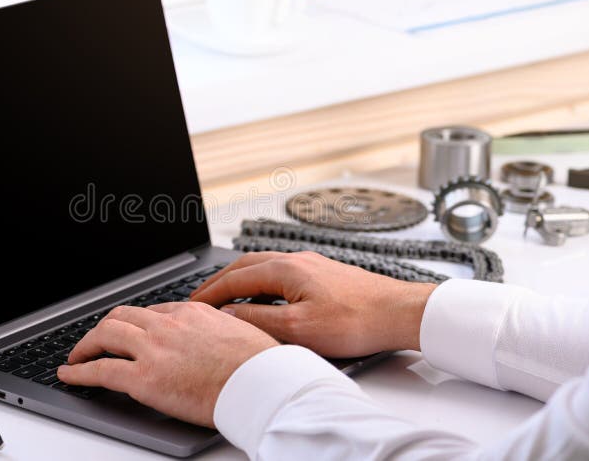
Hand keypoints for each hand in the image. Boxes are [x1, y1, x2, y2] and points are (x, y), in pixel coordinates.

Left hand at [57, 302, 277, 426]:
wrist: (262, 384)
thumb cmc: (261, 366)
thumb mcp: (243, 333)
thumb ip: (223, 329)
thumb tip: (224, 331)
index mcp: (193, 312)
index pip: (153, 311)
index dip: (136, 322)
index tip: (131, 329)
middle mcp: (169, 324)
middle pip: (123, 316)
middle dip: (105, 328)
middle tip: (97, 340)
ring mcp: (154, 348)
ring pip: (105, 335)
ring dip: (86, 345)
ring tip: (77, 356)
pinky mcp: (144, 378)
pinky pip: (101, 370)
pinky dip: (79, 372)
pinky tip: (70, 374)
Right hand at [190, 251, 435, 356]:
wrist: (397, 313)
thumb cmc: (356, 321)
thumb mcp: (299, 329)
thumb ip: (259, 320)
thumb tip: (230, 315)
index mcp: (285, 268)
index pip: (233, 279)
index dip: (208, 293)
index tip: (191, 306)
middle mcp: (295, 259)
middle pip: (243, 266)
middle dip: (218, 282)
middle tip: (199, 298)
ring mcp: (309, 264)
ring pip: (262, 267)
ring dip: (238, 281)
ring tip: (223, 298)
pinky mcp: (321, 273)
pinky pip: (279, 273)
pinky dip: (259, 283)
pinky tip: (262, 298)